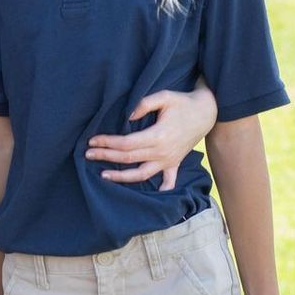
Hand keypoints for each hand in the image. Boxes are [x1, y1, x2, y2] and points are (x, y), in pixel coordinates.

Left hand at [87, 85, 218, 189]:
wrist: (206, 111)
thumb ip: (144, 104)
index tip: (92, 140)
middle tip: (88, 154)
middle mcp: (163, 152)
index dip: (108, 142)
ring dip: (122, 177)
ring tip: (104, 176)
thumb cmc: (183, 103)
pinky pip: (169, 182)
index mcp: (158, 136)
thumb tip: (127, 116)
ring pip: (143, 174)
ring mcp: (169, 160)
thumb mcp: (164, 96)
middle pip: (129, 158)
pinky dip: (161, 190)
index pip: (126, 143)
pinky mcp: (175, 163)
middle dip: (106, 157)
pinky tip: (151, 197)